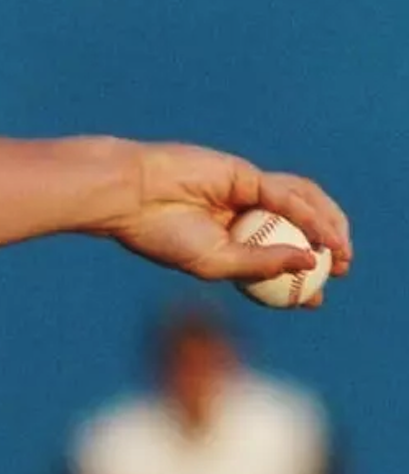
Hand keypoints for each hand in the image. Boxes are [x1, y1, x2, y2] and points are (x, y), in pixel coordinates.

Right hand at [105, 143, 350, 301]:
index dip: (300, 279)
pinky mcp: (245, 173)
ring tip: (341, 251)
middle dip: (326, 247)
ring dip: (327, 225)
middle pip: (297, 227)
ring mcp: (245, 192)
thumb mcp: (216, 263)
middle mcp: (242, 216)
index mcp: (229, 241)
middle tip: (341, 270)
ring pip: (301, 204)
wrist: (131, 198)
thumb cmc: (162, 235)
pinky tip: (323, 234)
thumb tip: (312, 262)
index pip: (274, 259)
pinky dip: (308, 213)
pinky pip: (285, 194)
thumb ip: (262, 264)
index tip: (316, 299)